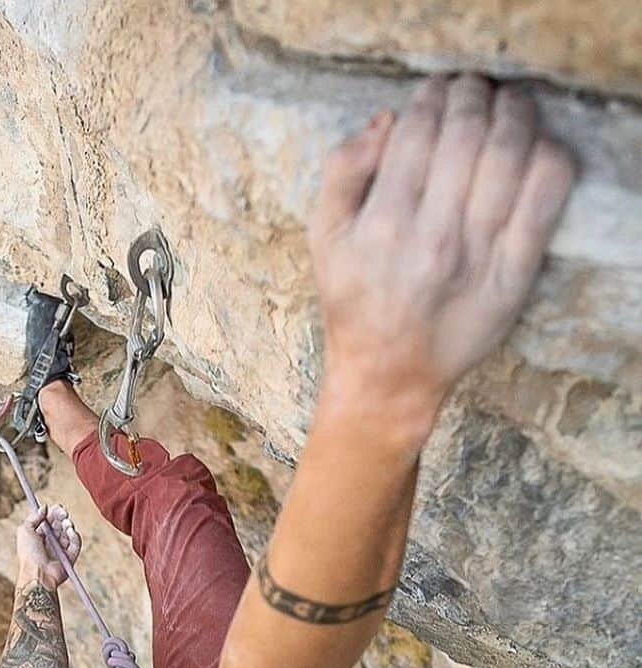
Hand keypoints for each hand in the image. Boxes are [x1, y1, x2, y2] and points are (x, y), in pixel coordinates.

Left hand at [16, 504, 80, 589]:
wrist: (37, 574)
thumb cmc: (28, 554)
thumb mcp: (25, 530)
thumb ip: (34, 516)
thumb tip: (44, 507)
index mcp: (39, 535)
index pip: (49, 520)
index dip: (54, 513)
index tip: (56, 508)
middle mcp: (50, 542)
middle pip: (60, 524)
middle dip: (63, 516)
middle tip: (64, 514)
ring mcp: (60, 550)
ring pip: (69, 532)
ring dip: (69, 525)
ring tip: (66, 524)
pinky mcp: (70, 557)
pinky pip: (76, 544)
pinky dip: (75, 536)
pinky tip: (71, 533)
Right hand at [309, 74, 574, 437]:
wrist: (388, 374)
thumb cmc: (354, 303)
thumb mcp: (324, 240)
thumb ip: (341, 174)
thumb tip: (384, 122)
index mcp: (382, 224)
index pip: (418, 132)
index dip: (431, 96)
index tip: (436, 88)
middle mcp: (433, 237)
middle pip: (467, 134)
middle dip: (472, 95)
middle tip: (473, 89)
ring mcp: (478, 256)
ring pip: (511, 155)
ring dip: (514, 113)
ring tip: (507, 103)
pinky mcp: (514, 274)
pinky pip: (545, 198)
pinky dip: (547, 157)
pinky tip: (536, 146)